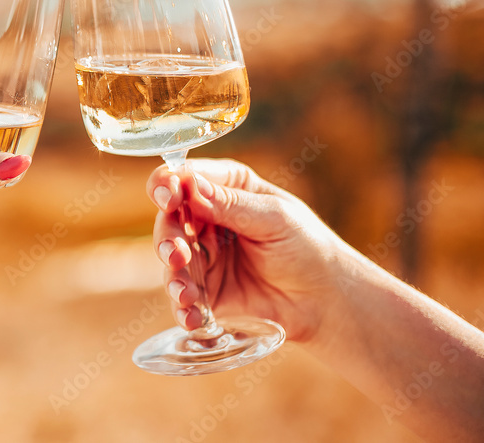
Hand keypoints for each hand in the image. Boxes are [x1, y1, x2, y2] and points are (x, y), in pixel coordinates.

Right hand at [149, 158, 347, 343]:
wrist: (327, 301)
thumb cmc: (308, 247)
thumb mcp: (275, 218)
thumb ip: (232, 204)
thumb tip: (192, 186)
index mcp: (225, 188)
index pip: (184, 178)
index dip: (168, 184)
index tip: (168, 198)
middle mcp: (206, 219)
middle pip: (169, 220)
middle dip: (167, 237)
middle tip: (175, 254)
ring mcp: (202, 257)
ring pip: (170, 261)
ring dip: (173, 276)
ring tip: (186, 294)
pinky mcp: (205, 293)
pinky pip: (183, 299)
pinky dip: (183, 308)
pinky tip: (193, 317)